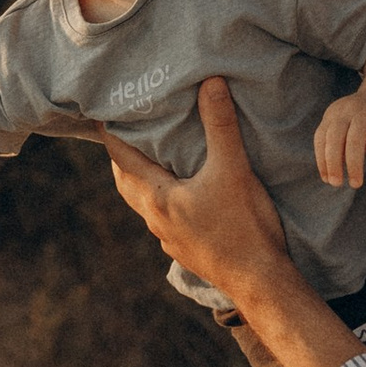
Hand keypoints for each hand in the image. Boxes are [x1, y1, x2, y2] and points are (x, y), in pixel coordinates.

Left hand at [100, 78, 289, 306]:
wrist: (261, 282)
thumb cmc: (244, 226)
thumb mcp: (233, 169)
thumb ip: (220, 126)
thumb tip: (210, 83)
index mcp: (157, 199)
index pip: (121, 159)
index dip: (111, 133)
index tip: (104, 112)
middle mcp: (156, 221)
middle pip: (126, 183)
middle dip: (122, 157)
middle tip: (125, 132)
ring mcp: (170, 239)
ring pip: (144, 204)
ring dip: (142, 180)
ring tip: (153, 159)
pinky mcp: (186, 251)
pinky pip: (164, 219)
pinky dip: (164, 200)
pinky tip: (182, 195)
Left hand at [313, 84, 365, 188]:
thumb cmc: (363, 118)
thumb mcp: (345, 124)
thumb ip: (337, 144)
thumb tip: (330, 175)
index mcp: (333, 114)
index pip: (321, 138)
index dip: (322, 161)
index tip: (327, 179)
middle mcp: (347, 111)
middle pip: (335, 139)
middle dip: (334, 164)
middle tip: (336, 184)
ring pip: (354, 141)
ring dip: (354, 166)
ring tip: (356, 183)